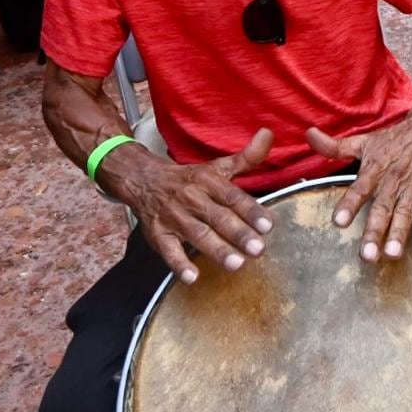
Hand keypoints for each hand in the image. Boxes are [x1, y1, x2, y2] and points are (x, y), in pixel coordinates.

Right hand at [122, 128, 276, 283]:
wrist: (143, 180)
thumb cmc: (189, 178)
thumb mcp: (216, 167)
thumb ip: (246, 158)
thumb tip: (269, 134)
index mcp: (207, 180)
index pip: (232, 196)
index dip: (251, 211)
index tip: (269, 225)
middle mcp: (191, 197)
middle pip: (217, 217)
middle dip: (238, 233)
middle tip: (258, 249)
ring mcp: (173, 216)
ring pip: (197, 234)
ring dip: (216, 250)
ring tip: (236, 264)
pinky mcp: (157, 234)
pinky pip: (167, 250)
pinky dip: (178, 265)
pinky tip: (192, 277)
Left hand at [306, 111, 411, 262]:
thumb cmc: (392, 139)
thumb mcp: (362, 141)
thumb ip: (334, 146)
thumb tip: (309, 134)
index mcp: (374, 170)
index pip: (359, 189)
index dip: (349, 205)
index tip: (339, 222)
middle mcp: (392, 182)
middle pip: (382, 209)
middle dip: (375, 232)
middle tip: (367, 255)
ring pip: (405, 214)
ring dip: (399, 234)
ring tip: (392, 254)